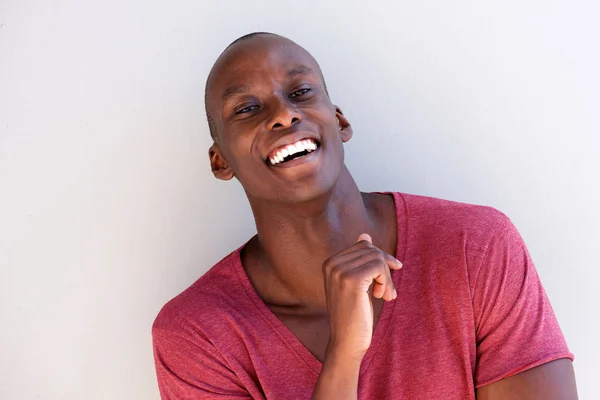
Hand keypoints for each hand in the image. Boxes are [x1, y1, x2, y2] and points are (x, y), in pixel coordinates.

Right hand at [322, 233, 402, 360]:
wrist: (347, 341)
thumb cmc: (354, 314)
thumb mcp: (357, 283)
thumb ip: (360, 260)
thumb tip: (365, 234)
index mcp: (330, 263)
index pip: (363, 245)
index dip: (380, 260)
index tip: (385, 280)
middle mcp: (331, 264)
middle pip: (371, 249)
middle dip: (385, 268)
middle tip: (387, 291)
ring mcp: (339, 270)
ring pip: (376, 257)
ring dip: (387, 277)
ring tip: (386, 295)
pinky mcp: (351, 279)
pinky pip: (378, 267)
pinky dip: (387, 281)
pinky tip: (383, 297)